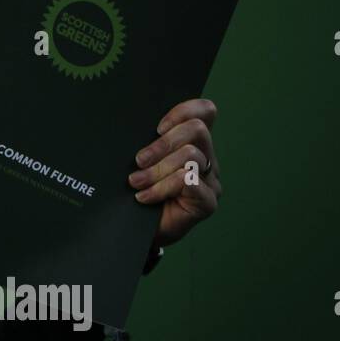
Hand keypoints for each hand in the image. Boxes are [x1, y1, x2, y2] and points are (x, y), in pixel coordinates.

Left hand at [127, 98, 221, 246]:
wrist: (136, 230)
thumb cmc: (137, 190)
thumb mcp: (140, 161)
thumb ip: (144, 141)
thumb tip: (129, 123)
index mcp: (192, 143)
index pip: (205, 111)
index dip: (184, 110)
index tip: (157, 127)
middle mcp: (207, 158)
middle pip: (197, 129)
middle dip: (163, 143)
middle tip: (139, 160)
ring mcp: (210, 180)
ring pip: (190, 155)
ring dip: (157, 169)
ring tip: (136, 182)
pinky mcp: (207, 201)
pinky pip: (188, 181)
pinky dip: (161, 188)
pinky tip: (144, 197)